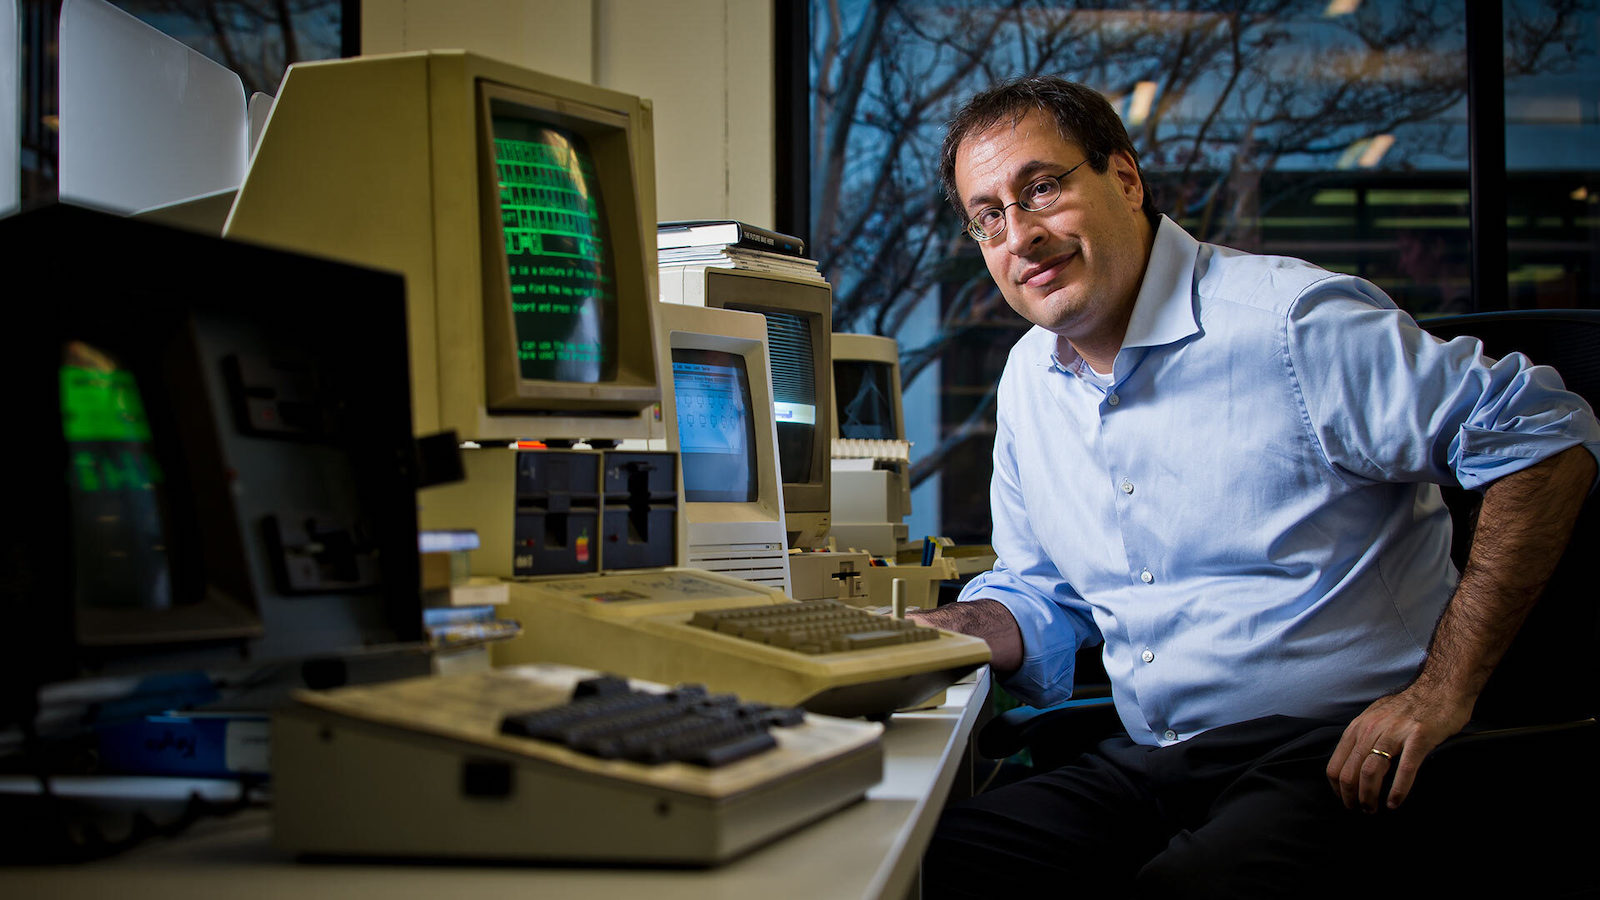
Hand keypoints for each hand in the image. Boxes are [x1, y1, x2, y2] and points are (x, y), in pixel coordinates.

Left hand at [1326, 683, 1473, 812]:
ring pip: (1371, 772)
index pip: (1335, 765)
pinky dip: (1397, 790)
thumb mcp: (1375, 717)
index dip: (1338, 789)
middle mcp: (1371, 729)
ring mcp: (1395, 733)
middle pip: (1350, 773)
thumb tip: (1351, 763)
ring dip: (1370, 797)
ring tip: (1374, 810)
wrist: (1440, 688)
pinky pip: (1404, 769)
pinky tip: (1395, 803)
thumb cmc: (1409, 707)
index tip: (1346, 800)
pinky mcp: (1419, 738)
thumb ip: (1362, 737)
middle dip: (1352, 798)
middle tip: (1361, 811)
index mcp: (1358, 727)